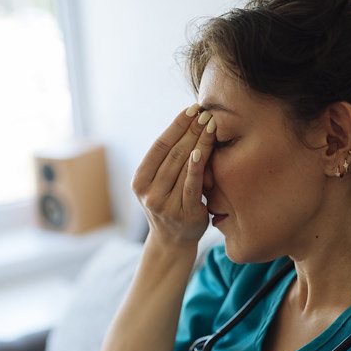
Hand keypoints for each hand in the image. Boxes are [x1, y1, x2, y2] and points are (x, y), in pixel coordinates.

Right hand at [132, 104, 217, 246]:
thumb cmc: (170, 204)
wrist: (173, 241)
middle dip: (191, 130)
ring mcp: (165, 204)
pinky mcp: (184, 213)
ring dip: (199, 142)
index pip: (159, 146)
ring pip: (183, 165)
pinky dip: (196, 166)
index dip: (176, 125)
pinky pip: (191, 185)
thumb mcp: (160, 183)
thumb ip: (167, 161)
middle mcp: (149, 192)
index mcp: (140, 180)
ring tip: (211, 124)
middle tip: (206, 112)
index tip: (192, 109)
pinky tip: (202, 150)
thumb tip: (188, 122)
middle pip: (173, 153)